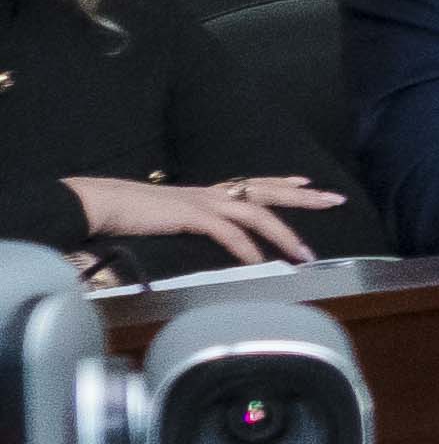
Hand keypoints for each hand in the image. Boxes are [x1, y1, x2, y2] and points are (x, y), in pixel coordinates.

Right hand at [67, 171, 341, 268]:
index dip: (282, 181)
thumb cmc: (130, 212)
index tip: (308, 181)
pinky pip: (227, 232)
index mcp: (207, 192)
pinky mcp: (189, 215)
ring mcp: (202, 202)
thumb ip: (195, 222)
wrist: (99, 203)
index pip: (253, 182)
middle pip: (266, 189)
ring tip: (305, 253)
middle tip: (335, 199)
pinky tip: (259, 263)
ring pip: (255, 212)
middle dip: (303, 195)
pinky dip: (246, 248)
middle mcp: (211, 193)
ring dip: (283, 234)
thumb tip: (214, 235)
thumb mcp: (172, 216)